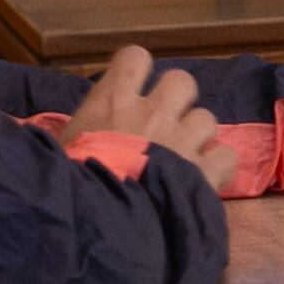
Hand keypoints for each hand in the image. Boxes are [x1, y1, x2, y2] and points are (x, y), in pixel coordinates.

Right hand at [62, 45, 239, 193]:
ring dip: (197, 136)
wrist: (97, 226)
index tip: (132, 91)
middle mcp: (152, 112)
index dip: (137, 72)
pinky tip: (205, 181)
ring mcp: (182, 140)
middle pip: (182, 81)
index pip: (134, 57)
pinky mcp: (205, 173)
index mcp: (112, 100)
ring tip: (184, 158)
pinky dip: (218, 167)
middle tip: (164, 126)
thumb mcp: (57, 150)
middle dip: (177, 101)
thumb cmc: (67, 186)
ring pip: (207, 118)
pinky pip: (227, 155)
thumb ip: (74, 131)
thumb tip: (56, 129)